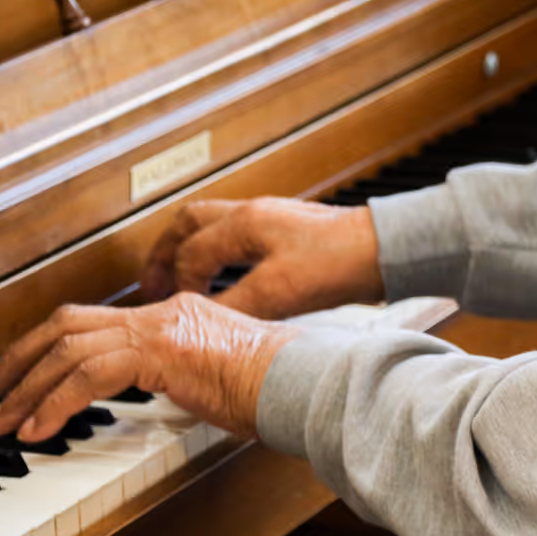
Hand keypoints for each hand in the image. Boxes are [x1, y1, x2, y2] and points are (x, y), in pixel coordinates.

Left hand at [0, 292, 298, 441]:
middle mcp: (159, 313)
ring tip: (0, 424)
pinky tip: (39, 433)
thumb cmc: (274, 388)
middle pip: (64, 325)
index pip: (90, 322)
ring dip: (25, 389)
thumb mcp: (214, 379)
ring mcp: (159, 327)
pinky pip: (89, 375)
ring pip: (67, 348)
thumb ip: (178, 379)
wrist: (302, 380)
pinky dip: (57, 403)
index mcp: (170, 315)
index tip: (15, 379)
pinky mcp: (160, 351)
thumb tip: (156, 398)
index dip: (43, 348)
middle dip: (17, 362)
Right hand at [140, 197, 382, 319]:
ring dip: (192, 254)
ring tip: (182, 283)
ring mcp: (273, 221)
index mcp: (245, 223)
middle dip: (166, 254)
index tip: (173, 310)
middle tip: (152, 284)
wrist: (384, 251)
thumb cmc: (341, 262)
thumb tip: (201, 321)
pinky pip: (239, 239)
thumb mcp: (279, 290)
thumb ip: (234, 305)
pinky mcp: (291, 236)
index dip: (175, 282)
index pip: (189, 251)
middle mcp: (254, 214)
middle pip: (190, 224)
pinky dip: (222, 259)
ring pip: (213, 228)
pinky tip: (230, 282)